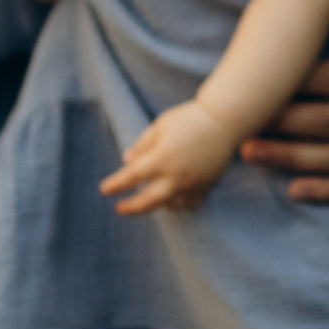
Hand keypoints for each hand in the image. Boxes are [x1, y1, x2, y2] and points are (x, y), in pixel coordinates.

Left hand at [101, 98, 241, 217]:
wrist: (225, 121)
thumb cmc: (189, 118)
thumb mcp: (161, 125)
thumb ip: (142, 144)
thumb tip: (127, 162)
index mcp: (163, 157)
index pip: (132, 176)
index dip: (116, 184)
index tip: (104, 189)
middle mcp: (178, 174)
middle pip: (149, 200)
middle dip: (132, 208)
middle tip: (120, 209)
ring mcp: (194, 183)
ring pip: (171, 205)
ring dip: (157, 204)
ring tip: (149, 198)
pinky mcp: (207, 186)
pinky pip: (190, 204)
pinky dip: (179, 204)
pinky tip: (172, 199)